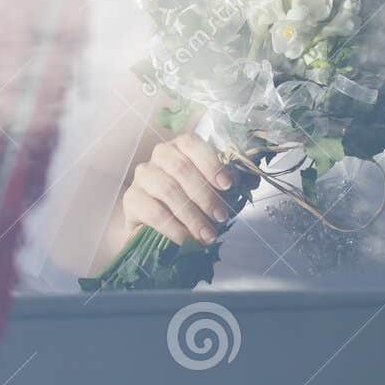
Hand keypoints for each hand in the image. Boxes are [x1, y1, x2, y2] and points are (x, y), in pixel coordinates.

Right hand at [122, 133, 235, 247]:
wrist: (159, 224)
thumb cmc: (192, 200)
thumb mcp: (214, 189)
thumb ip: (231, 181)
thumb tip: (253, 179)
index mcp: (182, 146)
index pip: (193, 144)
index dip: (211, 163)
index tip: (228, 185)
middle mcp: (159, 156)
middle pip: (181, 168)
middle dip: (205, 195)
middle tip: (221, 217)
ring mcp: (143, 176)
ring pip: (167, 189)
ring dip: (191, 214)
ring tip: (208, 234)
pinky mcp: (131, 199)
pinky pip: (152, 211)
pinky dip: (173, 227)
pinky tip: (186, 240)